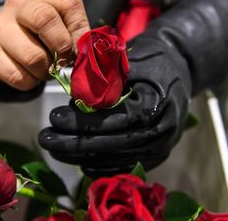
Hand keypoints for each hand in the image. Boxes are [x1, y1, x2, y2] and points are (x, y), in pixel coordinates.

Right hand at [0, 0, 89, 90]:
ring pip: (33, 57)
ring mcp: (0, 28)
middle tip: (63, 60)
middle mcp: (18, 6)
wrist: (4, 40)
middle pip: (44, 19)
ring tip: (45, 69)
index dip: (79, 31)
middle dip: (62, 47)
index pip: (69, 3)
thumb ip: (76, 35)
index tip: (79, 47)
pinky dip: (30, 82)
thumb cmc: (38, 33)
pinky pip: (18, 76)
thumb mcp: (60, 25)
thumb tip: (87, 55)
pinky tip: (30, 74)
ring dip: (46, 71)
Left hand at [38, 35, 191, 176]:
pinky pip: (123, 167)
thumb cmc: (153, 61)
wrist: (181, 70)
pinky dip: (98, 165)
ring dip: (81, 157)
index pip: (114, 121)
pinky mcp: (156, 156)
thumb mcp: (130, 62)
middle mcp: (161, 133)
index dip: (82, 124)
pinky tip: (77, 159)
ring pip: (114, 161)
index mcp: (156, 105)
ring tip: (54, 148)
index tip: (54, 119)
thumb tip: (74, 101)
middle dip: (74, 145)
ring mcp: (160, 148)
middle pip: (112, 146)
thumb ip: (104, 82)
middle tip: (45, 139)